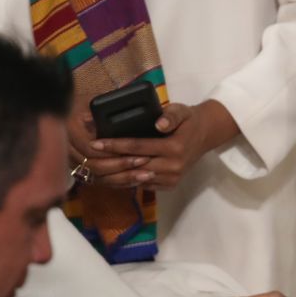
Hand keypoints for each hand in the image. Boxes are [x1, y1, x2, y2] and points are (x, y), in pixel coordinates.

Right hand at [66, 99, 149, 182]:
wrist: (71, 115)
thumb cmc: (87, 105)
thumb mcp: (96, 99)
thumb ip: (110, 98)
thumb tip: (127, 89)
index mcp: (71, 128)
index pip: (90, 147)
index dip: (112, 151)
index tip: (134, 150)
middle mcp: (68, 148)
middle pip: (94, 165)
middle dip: (121, 165)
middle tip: (145, 161)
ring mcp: (73, 162)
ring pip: (98, 176)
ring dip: (122, 177)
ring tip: (146, 174)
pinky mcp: (80, 170)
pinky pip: (99, 181)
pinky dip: (117, 182)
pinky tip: (136, 180)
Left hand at [88, 100, 238, 189]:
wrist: (206, 135)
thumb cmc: (189, 120)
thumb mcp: (182, 111)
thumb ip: (170, 116)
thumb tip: (159, 124)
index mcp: (175, 147)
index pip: (138, 147)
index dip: (116, 145)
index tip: (96, 142)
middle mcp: (173, 166)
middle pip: (134, 164)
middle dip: (111, 159)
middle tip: (89, 154)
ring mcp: (172, 178)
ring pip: (137, 177)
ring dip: (117, 172)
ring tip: (96, 165)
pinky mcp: (170, 185)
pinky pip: (144, 185)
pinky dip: (129, 179)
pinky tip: (114, 172)